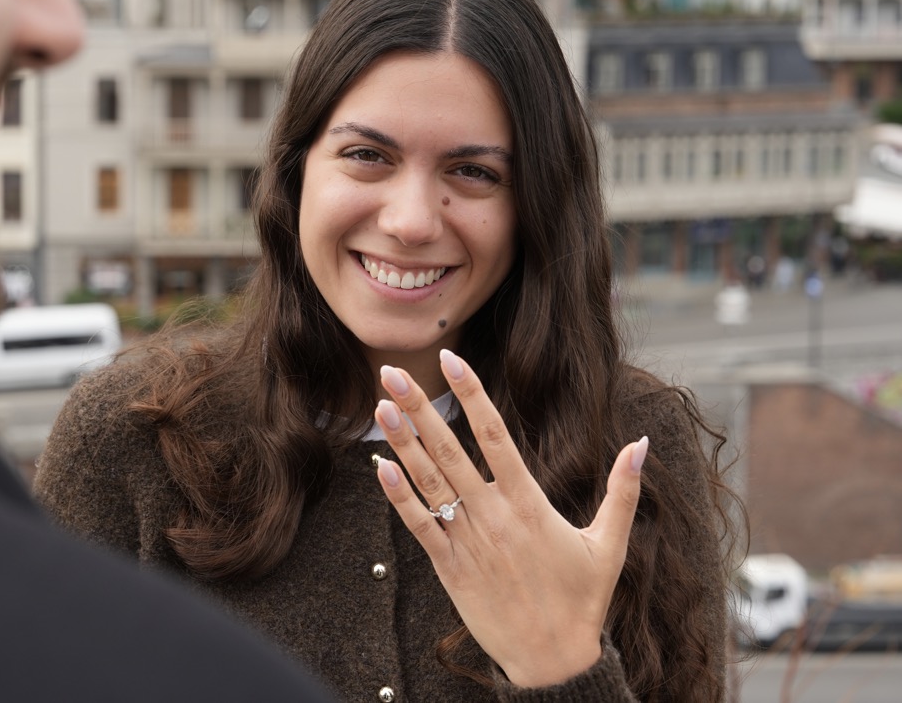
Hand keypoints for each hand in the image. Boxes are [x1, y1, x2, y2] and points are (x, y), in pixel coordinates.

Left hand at [374, 350, 646, 687]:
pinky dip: (397, 496)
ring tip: (381, 406)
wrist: (553, 663)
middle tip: (393, 373)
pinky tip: (379, 467)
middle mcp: (493, 516)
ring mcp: (468, 541)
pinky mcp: (449, 568)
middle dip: (420, 408)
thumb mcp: (611, 543)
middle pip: (450, 450)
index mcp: (529, 503)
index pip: (495, 435)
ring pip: (428, 483)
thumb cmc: (583, 600)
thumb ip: (623, 490)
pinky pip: (418, 525)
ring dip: (402, 443)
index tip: (451, 359)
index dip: (471, 394)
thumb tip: (642, 443)